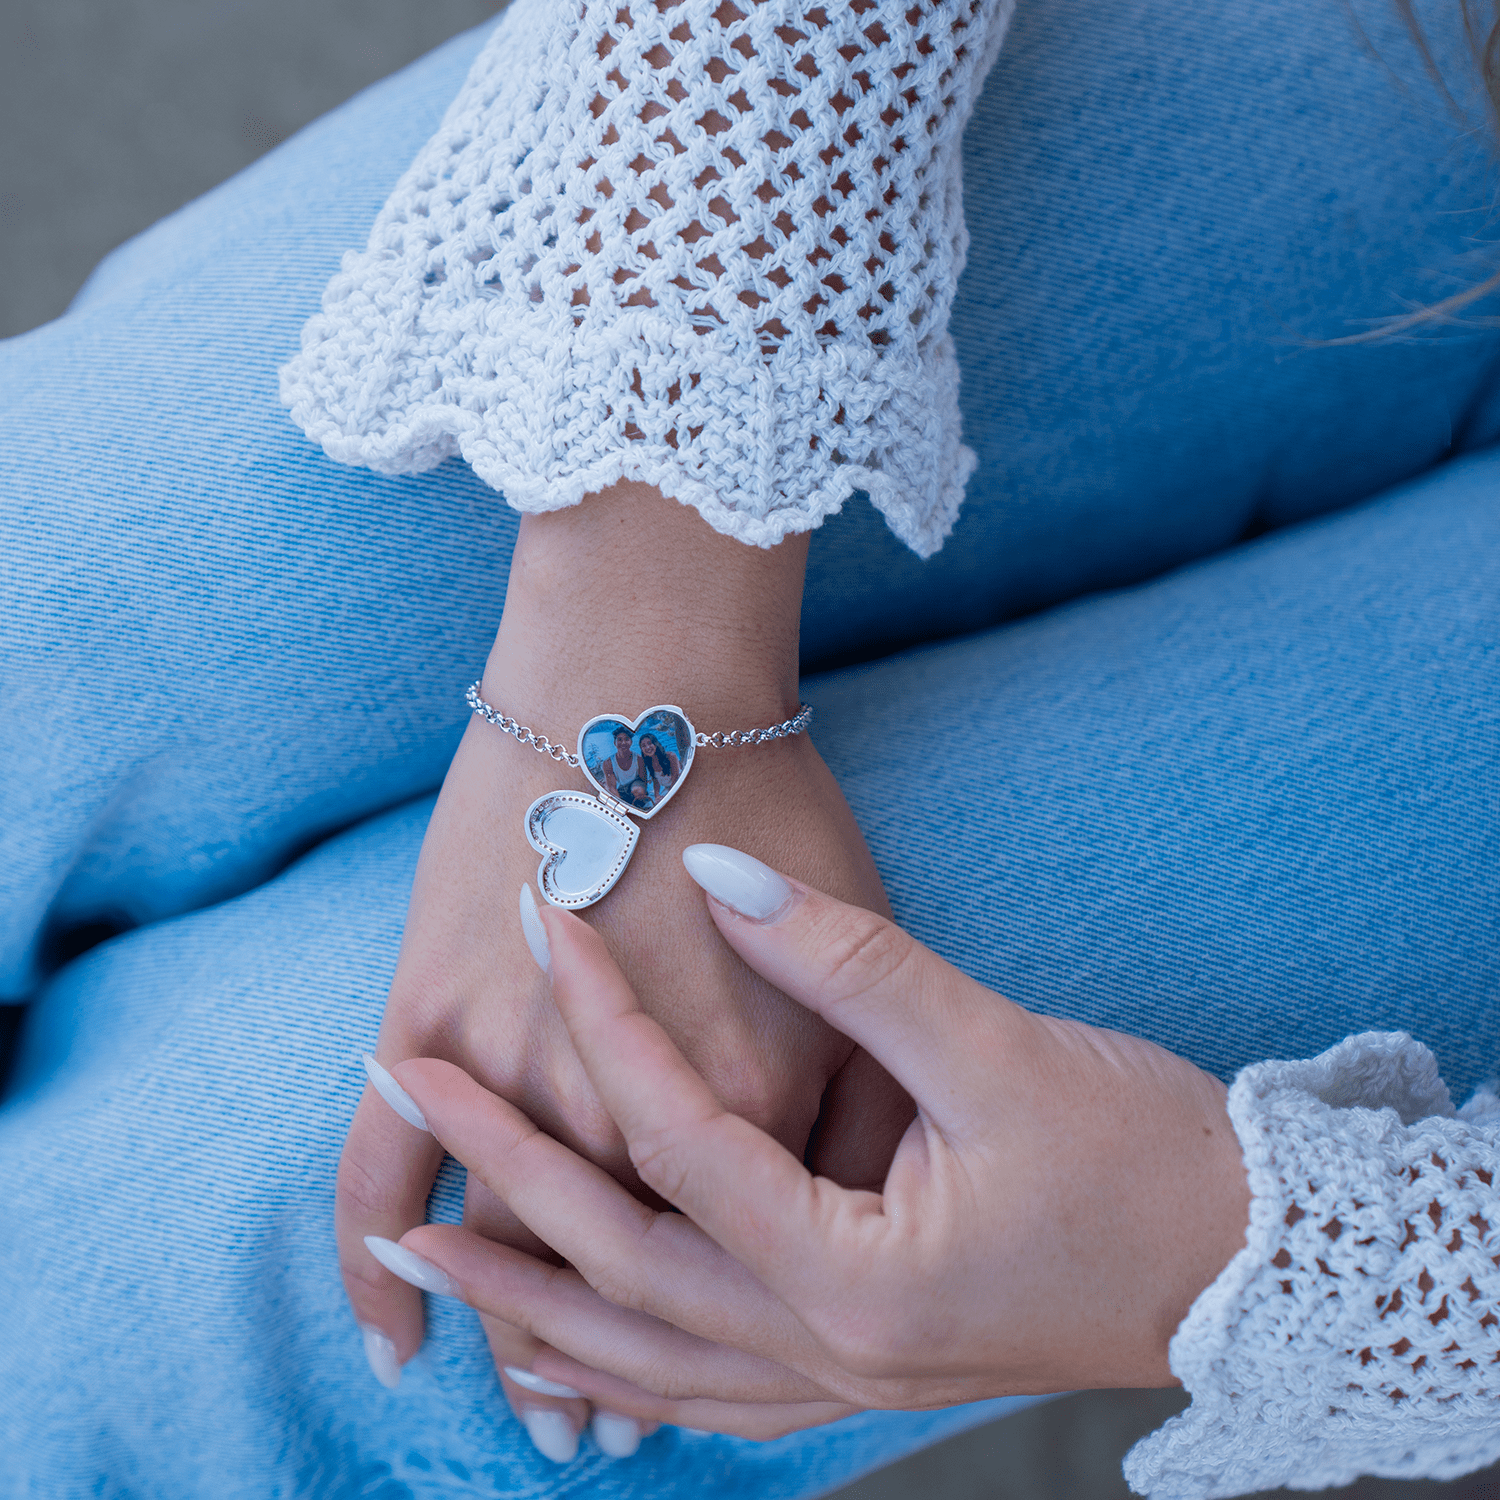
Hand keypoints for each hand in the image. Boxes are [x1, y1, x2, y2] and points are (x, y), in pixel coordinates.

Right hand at [336, 487, 910, 1458]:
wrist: (647, 673)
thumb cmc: (768, 790)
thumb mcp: (855, 927)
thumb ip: (855, 1051)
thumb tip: (853, 1146)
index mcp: (758, 1089)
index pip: (758, 1231)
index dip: (755, 1305)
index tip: (749, 1366)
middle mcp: (634, 1102)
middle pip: (637, 1265)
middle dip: (638, 1365)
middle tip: (623, 1436)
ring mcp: (520, 1066)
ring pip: (518, 1244)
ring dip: (529, 1343)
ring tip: (546, 1419)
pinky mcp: (434, 1021)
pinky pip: (384, 1170)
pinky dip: (380, 1257)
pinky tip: (398, 1335)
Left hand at [379, 848, 1252, 1435]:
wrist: (1249, 1266)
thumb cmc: (1139, 1160)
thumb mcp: (997, 1049)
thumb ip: (849, 965)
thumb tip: (718, 872)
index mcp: (850, 1274)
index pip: (677, 1137)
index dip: (603, 1014)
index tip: (543, 916)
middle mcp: (822, 1350)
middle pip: (615, 1264)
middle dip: (498, 1171)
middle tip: (403, 1091)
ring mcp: (835, 1379)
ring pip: (637, 1353)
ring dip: (524, 1294)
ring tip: (422, 1246)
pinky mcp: (858, 1370)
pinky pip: (699, 1391)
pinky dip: (617, 1363)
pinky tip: (569, 1349)